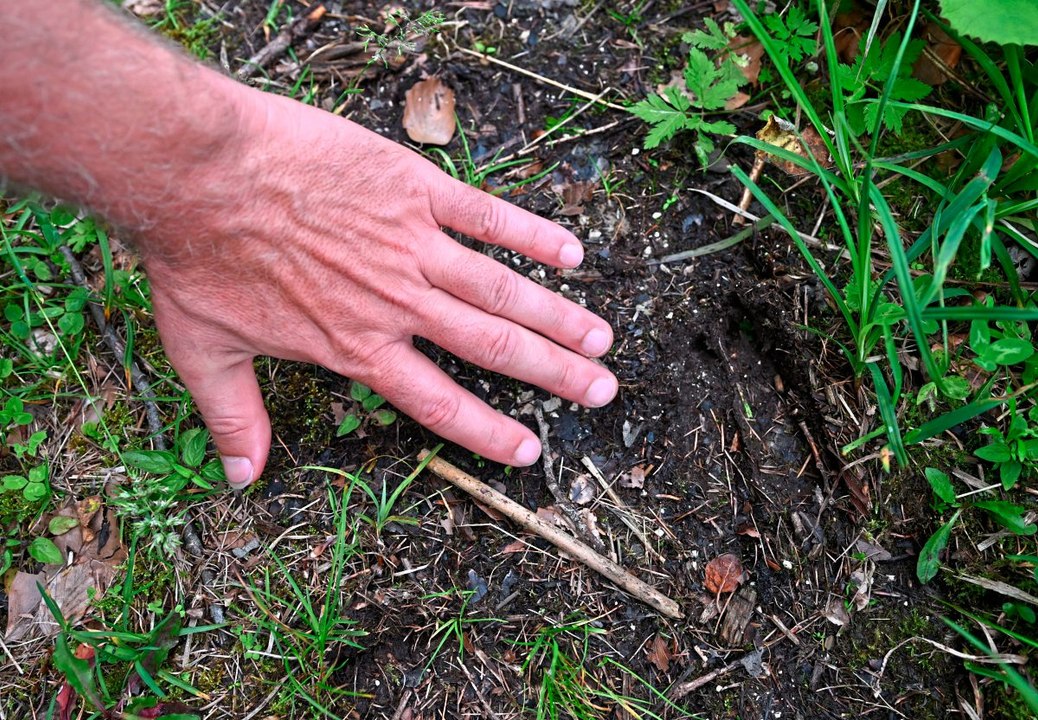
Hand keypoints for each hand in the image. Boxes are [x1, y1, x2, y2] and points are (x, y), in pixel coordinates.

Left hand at [141, 90, 616, 486]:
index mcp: (357, 346)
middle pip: (494, 348)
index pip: (440, 403)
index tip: (531, 448)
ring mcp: (411, 244)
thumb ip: (234, 418)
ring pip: (502, 289)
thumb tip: (240, 477)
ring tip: (603, 337)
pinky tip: (571, 252)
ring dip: (558, 316)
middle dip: (554, 374)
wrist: (196, 170)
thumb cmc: (198, 258)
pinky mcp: (413, 189)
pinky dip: (531, 235)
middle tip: (602, 390)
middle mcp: (398, 303)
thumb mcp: (205, 351)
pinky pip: (486, 216)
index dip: (490, 431)